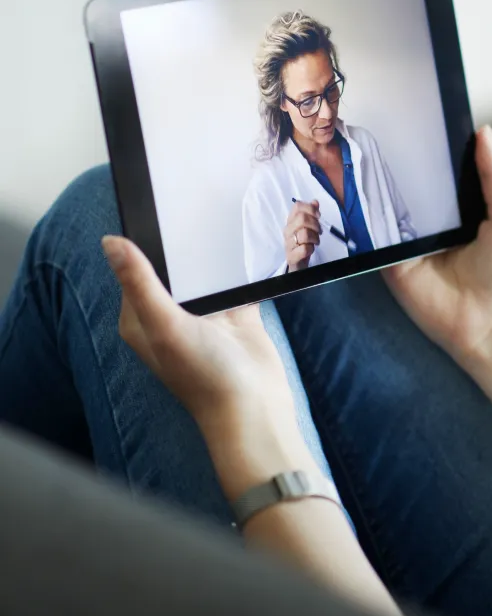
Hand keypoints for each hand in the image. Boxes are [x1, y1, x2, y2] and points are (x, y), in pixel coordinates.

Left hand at [102, 235, 317, 497]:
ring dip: (210, 255)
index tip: (153, 211)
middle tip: (190, 208)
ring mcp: (204, 315)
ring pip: (203, 273)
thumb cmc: (204, 376)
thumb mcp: (165, 326)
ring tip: (217, 221)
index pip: (133, 269)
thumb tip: (111, 242)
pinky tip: (244, 249)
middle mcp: (170, 316)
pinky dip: (238, 268)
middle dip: (179, 244)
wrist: (256, 407)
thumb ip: (140, 283)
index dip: (140, 242)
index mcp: (142, 318)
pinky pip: (233, 282)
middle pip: (170, 268)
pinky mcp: (234, 315)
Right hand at [285, 200, 321, 271]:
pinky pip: (304, 249)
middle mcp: (288, 230)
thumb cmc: (303, 242)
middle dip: (315, 224)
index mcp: (291, 221)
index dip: (310, 209)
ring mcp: (288, 243)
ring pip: (304, 234)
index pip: (297, 206)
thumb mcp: (308, 226)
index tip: (318, 216)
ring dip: (315, 238)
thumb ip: (311, 214)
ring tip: (316, 241)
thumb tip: (315, 201)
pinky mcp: (291, 256)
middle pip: (302, 218)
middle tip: (319, 231)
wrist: (297, 261)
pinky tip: (311, 249)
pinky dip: (311, 249)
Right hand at [383, 125, 491, 408]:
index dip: (434, 153)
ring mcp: (412, 247)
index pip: (443, 177)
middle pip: (414, 190)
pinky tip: (359, 191)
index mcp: (464, 215)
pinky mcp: (394, 265)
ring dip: (382, 189)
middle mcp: (435, 229)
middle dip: (404, 166)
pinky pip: (377, 237)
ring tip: (366, 150)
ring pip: (392, 210)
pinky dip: (370, 219)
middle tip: (387, 128)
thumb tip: (483, 131)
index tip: (420, 120)